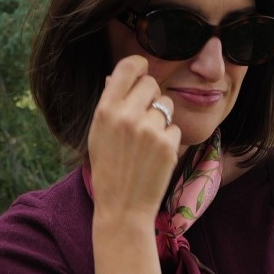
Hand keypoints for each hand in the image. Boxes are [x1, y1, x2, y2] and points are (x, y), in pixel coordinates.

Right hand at [87, 55, 180, 224]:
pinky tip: (155, 157)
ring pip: (167, 105)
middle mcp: (127, 116)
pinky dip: (169, 140)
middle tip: (144, 118)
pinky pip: (175, 127)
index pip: (127, 67)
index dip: (139, 66)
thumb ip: (110, 105)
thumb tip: (116, 77)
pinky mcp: (168, 144)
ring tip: (148, 142)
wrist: (122, 208)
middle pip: (152, 84)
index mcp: (105, 110)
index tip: (143, 72)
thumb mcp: (98, 135)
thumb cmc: (109, 171)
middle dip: (152, 97)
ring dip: (162, 118)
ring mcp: (149, 129)